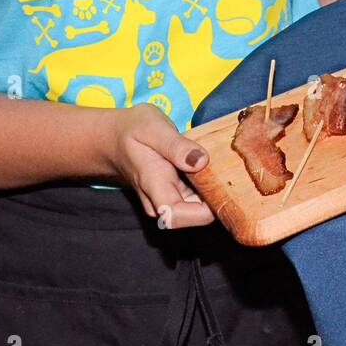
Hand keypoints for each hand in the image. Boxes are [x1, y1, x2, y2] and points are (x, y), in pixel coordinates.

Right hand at [101, 101, 214, 227]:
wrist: (115, 138)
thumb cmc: (133, 130)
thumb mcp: (153, 128)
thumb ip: (176, 145)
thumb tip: (201, 161)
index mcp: (154, 187)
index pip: (178, 216)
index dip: (203, 210)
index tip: (223, 186)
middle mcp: (160, 202)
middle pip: (194, 217)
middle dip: (216, 199)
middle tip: (230, 171)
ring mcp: (167, 202)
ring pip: (199, 209)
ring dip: (214, 192)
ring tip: (224, 167)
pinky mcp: (175, 196)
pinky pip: (197, 200)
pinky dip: (209, 187)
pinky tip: (215, 168)